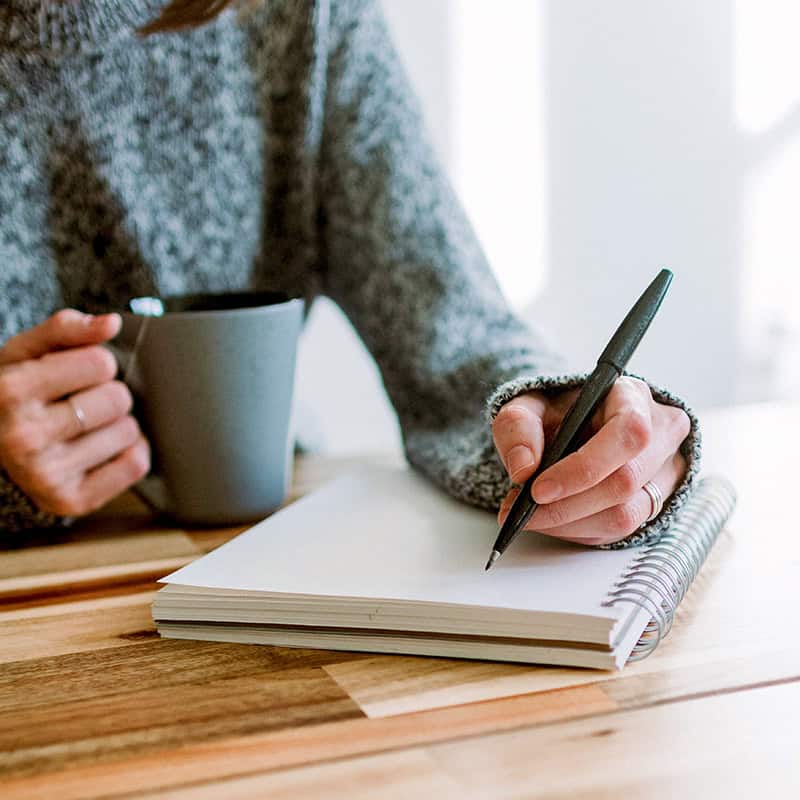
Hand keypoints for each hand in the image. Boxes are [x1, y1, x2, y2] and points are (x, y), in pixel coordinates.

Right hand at [0, 310, 149, 516]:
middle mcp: (24, 436)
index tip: (78, 373)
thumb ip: (66, 329)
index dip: (97, 364)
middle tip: (82, 402)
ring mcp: (46, 474)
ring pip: (129, 432)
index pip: (101, 363)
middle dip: (109, 394)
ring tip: (87, 427)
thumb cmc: (14, 394)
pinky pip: (134, 465)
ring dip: (118, 425)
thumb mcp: (26, 353)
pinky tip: (103, 447)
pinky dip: (130, 453)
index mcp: (10, 391)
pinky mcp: (70, 500)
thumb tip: (110, 323)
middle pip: (118, 398)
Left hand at [492, 376, 690, 544]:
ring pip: (625, 515)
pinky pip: (619, 531)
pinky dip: (578, 530)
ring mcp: (664, 472)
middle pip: (625, 482)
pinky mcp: (654, 503)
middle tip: (523, 511)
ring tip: (533, 515)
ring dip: (570, 523)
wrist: (571, 427)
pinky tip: (553, 518)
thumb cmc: (555, 413)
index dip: (584, 468)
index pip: (627, 433)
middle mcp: (660, 434)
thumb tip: (523, 468)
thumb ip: (518, 427)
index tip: (538, 490)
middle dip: (566, 504)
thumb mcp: (526, 406)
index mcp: (633, 398)